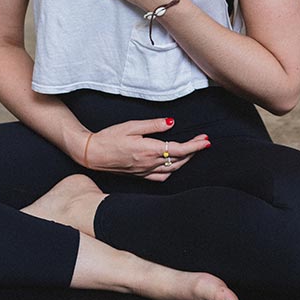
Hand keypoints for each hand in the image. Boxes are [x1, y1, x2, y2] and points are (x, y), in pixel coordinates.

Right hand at [82, 117, 210, 181]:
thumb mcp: (132, 126)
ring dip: (185, 160)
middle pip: (179, 160)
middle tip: (204, 141)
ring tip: (193, 150)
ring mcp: (145, 171)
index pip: (179, 149)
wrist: (93, 154)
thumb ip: (153, 125)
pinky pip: (162, 177)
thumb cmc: (110, 137)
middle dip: (194, 151)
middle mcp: (149, 163)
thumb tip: (171, 122)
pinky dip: (173, 171)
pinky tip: (174, 164)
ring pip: (173, 169)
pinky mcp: (140, 175)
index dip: (195, 146)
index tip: (206, 140)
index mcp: (149, 149)